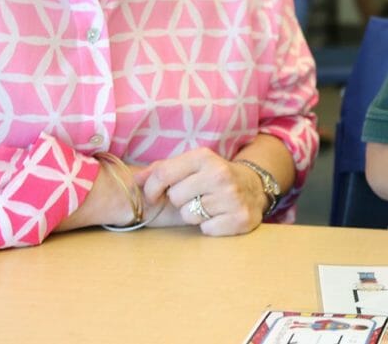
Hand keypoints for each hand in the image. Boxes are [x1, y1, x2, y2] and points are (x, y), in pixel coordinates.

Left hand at [139, 148, 267, 235]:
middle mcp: (219, 174)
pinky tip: (218, 215)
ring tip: (207, 205)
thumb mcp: (191, 165)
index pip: (164, 174)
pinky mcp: (240, 218)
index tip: (154, 195)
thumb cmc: (213, 176)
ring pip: (189, 216)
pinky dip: (209, 226)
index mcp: (204, 157)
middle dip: (180, 200)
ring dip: (194, 214)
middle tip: (193, 196)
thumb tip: (133, 181)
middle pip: (176, 197)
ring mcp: (232, 197)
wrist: (253, 186)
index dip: (152, 188)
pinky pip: (206, 230)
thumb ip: (161, 170)